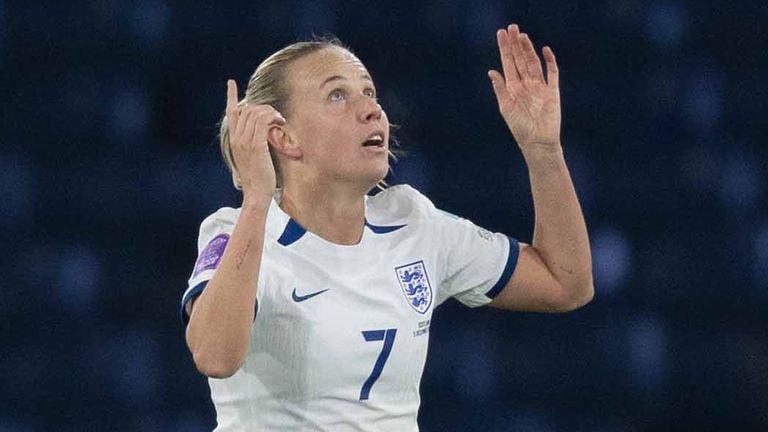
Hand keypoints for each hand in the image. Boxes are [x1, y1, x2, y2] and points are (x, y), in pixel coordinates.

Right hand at [225, 79, 284, 202]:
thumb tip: (265, 132)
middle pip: (247, 109)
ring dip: (271, 112)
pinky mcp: (256, 145)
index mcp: (234, 140)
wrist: (256, 194)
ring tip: (280, 121)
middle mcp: (237, 138)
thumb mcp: (252, 157)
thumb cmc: (258, 178)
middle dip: (264, 107)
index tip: (231, 83)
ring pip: (256, 113)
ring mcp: (245, 141)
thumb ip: (254, 143)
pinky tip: (281, 123)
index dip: (231, 96)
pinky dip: (273, 118)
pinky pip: (263, 121)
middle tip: (277, 116)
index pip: (231, 113)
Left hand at [488, 24, 560, 152]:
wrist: (537, 142)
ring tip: (522, 35)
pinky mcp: (552, 92)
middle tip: (512, 27)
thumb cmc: (519, 128)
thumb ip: (500, 89)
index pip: (508, 63)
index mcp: (513, 87)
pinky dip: (549, 61)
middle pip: (520, 59)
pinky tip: (544, 50)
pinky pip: (552, 73)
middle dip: (516, 43)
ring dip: (528, 49)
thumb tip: (492, 71)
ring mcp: (539, 86)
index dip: (505, 48)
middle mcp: (526, 84)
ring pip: (533, 62)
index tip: (501, 34)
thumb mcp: (506, 108)